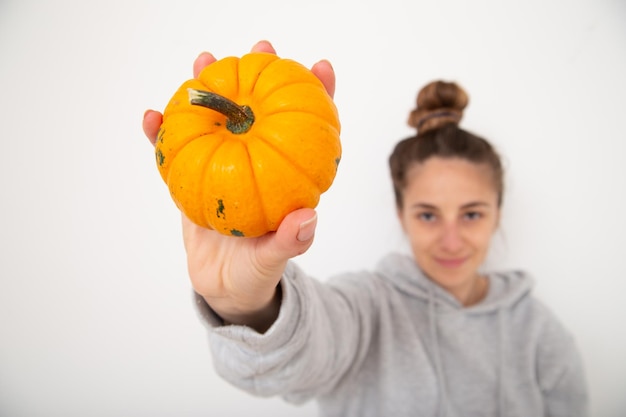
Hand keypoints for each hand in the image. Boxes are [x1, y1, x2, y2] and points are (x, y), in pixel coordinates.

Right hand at [142, 41, 335, 332]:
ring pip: (217, 124)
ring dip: (209, 93)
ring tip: (203, 63)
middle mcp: (255, 167)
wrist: (225, 289)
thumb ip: (288, 243)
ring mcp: (223, 170)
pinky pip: (176, 154)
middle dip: (259, 78)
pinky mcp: (194, 180)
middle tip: (260, 47)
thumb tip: (307, 218)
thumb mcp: (273, 261)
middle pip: (258, 114)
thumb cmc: (257, 274)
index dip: (316, 99)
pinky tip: (151, 118)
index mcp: (283, 179)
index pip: (304, 132)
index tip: (321, 68)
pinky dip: (163, 137)